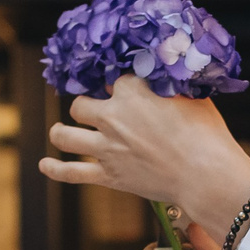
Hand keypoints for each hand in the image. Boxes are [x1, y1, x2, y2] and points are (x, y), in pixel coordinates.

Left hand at [39, 75, 249, 236]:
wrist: (205, 174)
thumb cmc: (206, 132)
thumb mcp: (189, 94)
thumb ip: (168, 83)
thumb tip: (164, 73)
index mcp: (131, 90)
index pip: (110, 79)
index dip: (115, 84)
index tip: (120, 87)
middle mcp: (112, 115)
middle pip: (80, 105)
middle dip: (86, 106)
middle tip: (94, 111)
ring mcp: (106, 147)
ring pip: (65, 135)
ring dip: (60, 132)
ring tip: (60, 132)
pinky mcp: (109, 176)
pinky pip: (73, 173)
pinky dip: (55, 169)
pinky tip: (44, 164)